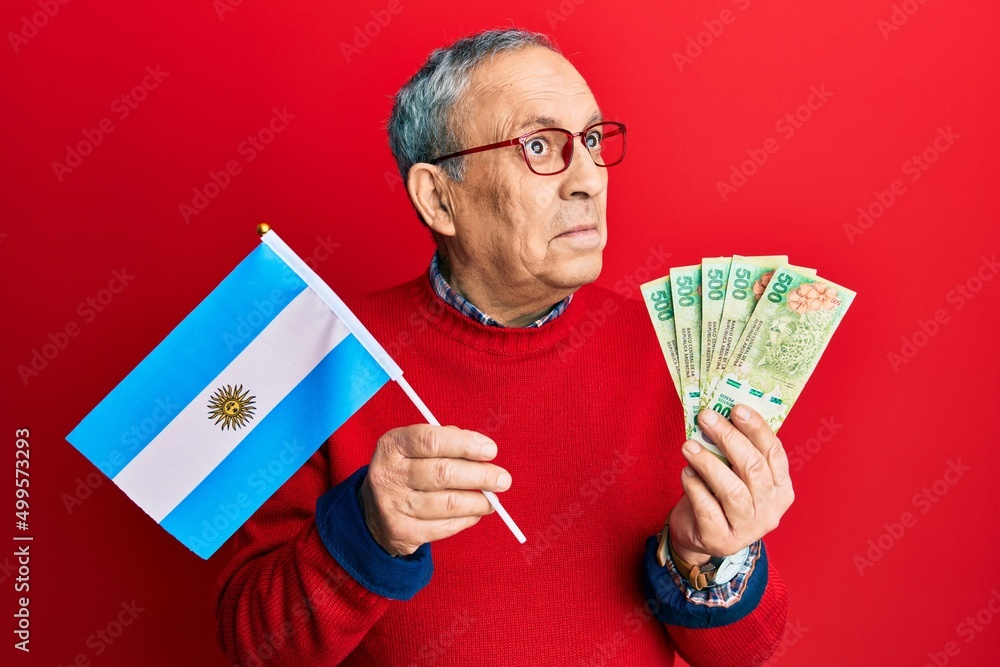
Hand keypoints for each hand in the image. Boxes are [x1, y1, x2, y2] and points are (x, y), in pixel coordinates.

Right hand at [359, 424, 511, 555]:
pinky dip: (467, 519)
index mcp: (392, 446)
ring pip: (447, 504)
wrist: (373, 511)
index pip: (431, 440)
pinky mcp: (402, 532)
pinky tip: (475, 513)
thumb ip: (446, 442)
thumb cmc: (407, 471)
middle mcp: (388, 475)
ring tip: (492, 499)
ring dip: (478, 502)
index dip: (465, 444)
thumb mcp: (414, 448)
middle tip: (502, 479)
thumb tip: (483, 452)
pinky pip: (444, 527)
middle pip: (442, 473)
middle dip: (480, 476)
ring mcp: (393, 506)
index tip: (491, 450)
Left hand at [668, 404, 793, 565]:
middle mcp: (769, 509)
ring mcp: (748, 528)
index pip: (774, 453)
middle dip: (729, 438)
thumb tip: (718, 415)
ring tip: (688, 446)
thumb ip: (734, 452)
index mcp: (780, 488)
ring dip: (708, 463)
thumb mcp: (733, 474)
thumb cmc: (718, 496)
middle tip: (706, 418)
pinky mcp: (722, 540)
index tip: (737, 409)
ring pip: (732, 491)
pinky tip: (686, 474)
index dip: (757, 429)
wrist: (698, 535)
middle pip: (753, 468)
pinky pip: (709, 510)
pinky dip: (695, 488)